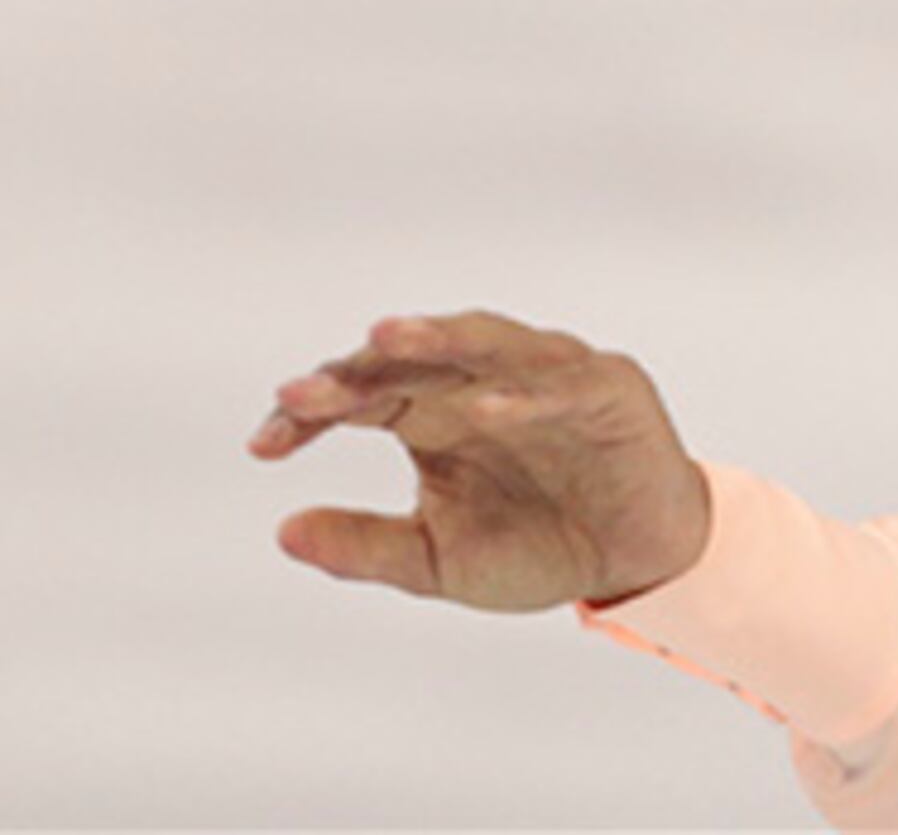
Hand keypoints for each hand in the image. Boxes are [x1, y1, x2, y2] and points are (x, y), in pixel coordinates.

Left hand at [251, 312, 712, 611]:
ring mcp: (549, 378)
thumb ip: (366, 546)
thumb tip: (282, 528)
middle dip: (359, 369)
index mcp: (438, 417)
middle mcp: (487, 384)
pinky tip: (485, 410)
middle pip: (416, 358)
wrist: (632, 560)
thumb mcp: (437, 562)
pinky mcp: (608, 389)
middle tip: (302, 393)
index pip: (367, 392)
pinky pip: (562, 387)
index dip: (315, 410)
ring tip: (383, 337)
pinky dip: (526, 396)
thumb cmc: (537, 547)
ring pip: (488, 342)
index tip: (262, 445)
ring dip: (437, 337)